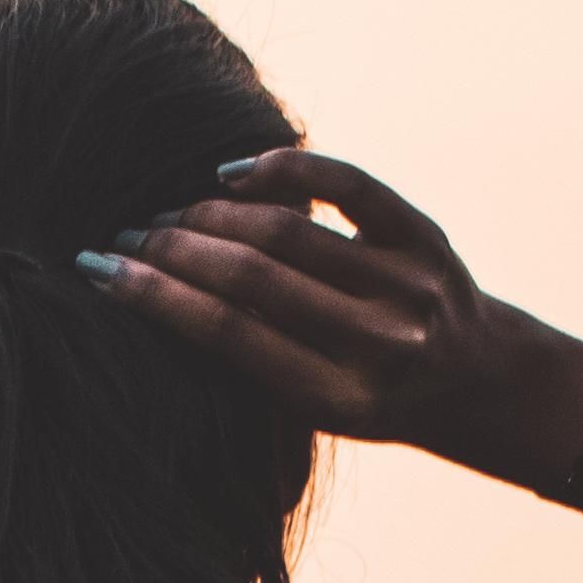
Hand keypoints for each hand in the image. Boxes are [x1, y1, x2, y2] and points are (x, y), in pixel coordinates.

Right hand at [82, 150, 582, 488]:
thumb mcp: (321, 412)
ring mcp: (406, 287)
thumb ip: (259, 363)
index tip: (100, 270)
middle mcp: (377, 346)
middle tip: (126, 235)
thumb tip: (159, 291)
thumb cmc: (375, 402)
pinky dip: (284, 170)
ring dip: (212, 214)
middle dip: (174, 249)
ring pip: (287, 229)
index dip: (156, 297)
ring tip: (168, 213)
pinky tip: (232, 174)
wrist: (482, 385)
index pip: (230, 337)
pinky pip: (344, 185)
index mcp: (341, 403)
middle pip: (251, 277)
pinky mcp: (426, 236)